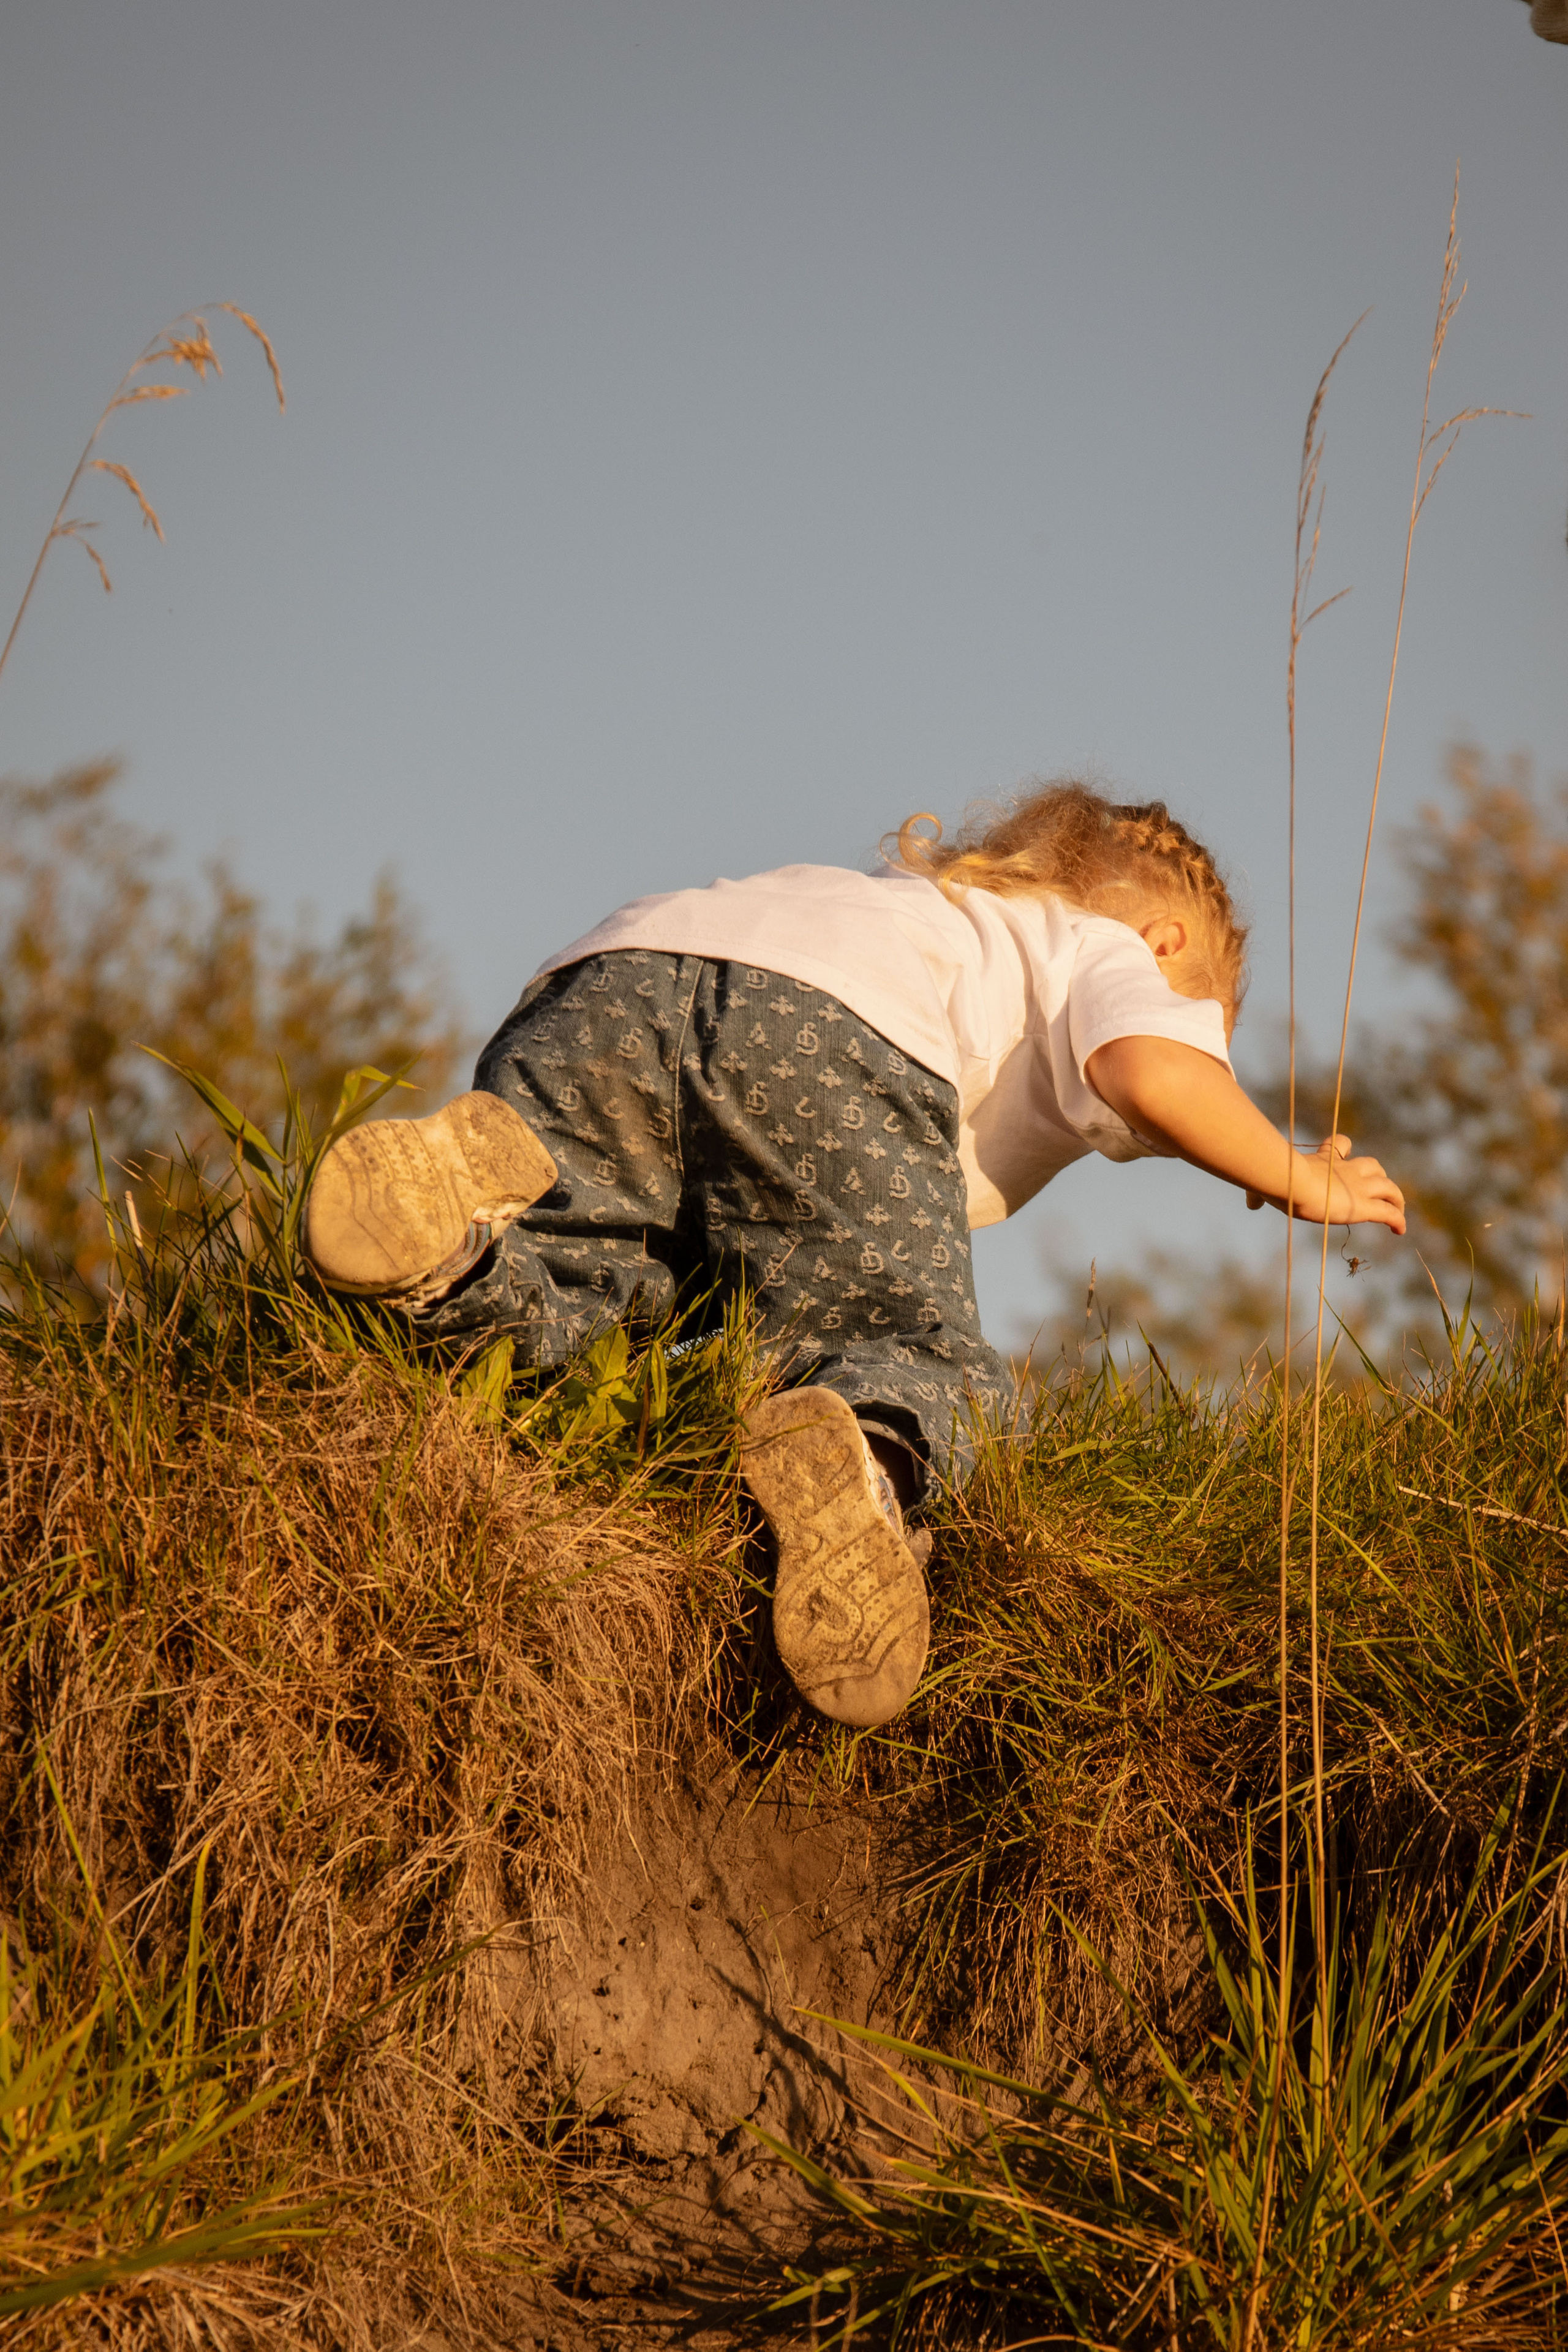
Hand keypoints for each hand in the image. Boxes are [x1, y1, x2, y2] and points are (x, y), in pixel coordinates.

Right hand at [1246, 1132, 1405, 1233]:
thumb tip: (1251, 1204)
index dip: (1344, 1149)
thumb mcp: (1261, 1184)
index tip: (1344, 1154)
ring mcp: (1357, 1188)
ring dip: (1396, 1198)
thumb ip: (1257, 1194)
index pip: (1341, 1145)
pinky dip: (1398, 1221)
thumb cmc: (1274, 1178)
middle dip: (1377, 1175)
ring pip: (1389, 1188)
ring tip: (1398, 1209)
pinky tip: (1400, 1230)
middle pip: (1373, 1165)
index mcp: (1323, 1161)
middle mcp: (1346, 1171)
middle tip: (1378, 1190)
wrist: (1289, 1179)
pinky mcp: (1363, 1207)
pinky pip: (1389, 1213)